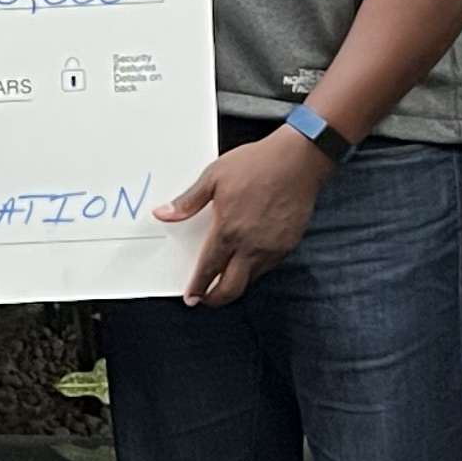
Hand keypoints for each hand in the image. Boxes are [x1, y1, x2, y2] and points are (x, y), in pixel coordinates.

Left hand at [154, 127, 330, 306]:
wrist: (298, 160)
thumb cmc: (256, 165)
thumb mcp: (213, 177)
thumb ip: (188, 201)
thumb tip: (163, 214)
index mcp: (229, 231)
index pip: (209, 270)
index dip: (198, 287)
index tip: (191, 297)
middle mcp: (251, 246)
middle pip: (231, 289)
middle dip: (215, 299)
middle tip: (205, 299)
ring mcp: (273, 248)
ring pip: (251, 280)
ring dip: (235, 285)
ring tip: (224, 281)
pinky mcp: (289, 244)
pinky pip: (268, 268)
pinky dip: (254, 272)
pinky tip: (247, 262)